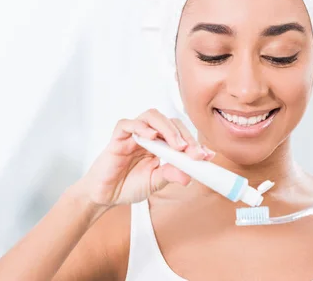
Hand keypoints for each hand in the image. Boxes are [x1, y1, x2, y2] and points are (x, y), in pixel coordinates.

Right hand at [72, 109, 213, 211]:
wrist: (105, 195)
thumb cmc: (128, 185)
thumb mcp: (155, 183)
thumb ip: (169, 175)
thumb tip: (188, 176)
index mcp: (161, 145)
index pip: (180, 135)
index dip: (194, 143)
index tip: (207, 155)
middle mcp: (149, 135)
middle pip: (169, 122)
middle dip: (184, 135)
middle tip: (193, 152)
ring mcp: (134, 134)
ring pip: (151, 116)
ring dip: (167, 128)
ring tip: (176, 145)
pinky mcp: (118, 137)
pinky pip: (128, 124)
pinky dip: (140, 127)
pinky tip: (150, 137)